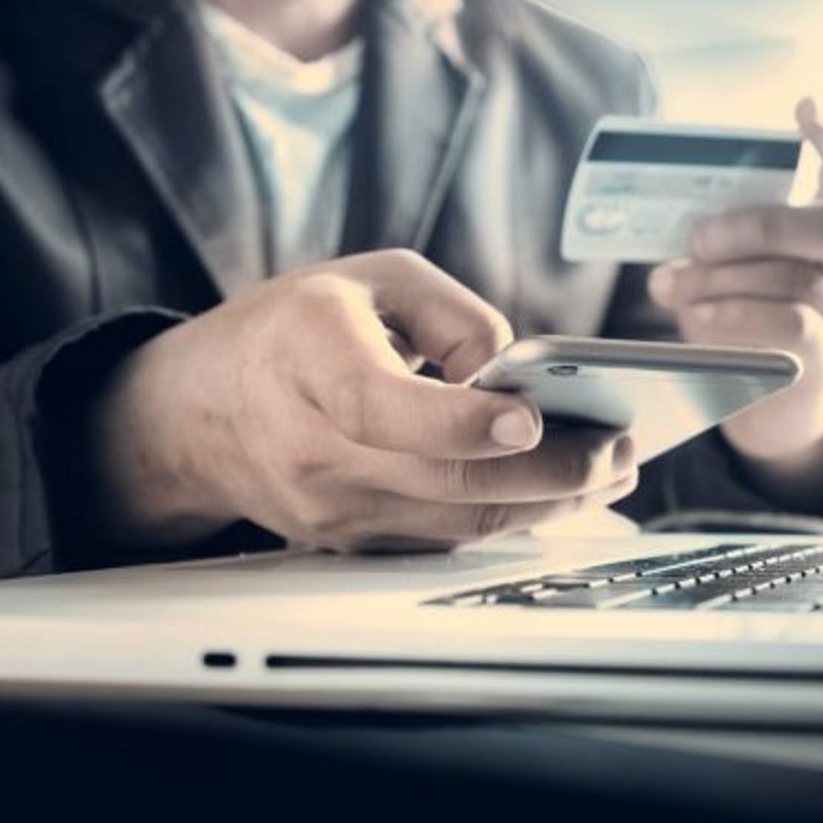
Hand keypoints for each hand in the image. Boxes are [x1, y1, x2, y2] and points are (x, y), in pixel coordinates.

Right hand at [89, 250, 637, 551]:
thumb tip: (520, 376)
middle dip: (554, 473)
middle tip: (621, 449)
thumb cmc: (293, 331)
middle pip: (447, 483)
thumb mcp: (372, 279)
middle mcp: (313, 449)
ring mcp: (333, 510)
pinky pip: (449, 538)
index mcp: (306, 360)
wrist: (201, 415)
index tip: (531, 420)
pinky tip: (563, 495)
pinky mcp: (354, 542)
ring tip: (612, 470)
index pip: (381, 409)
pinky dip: (515, 519)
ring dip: (551, 503)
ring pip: (461, 524)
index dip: (462, 422)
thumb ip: (455, 315)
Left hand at [647, 99, 822, 499]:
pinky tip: (700, 318)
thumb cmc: (756, 320)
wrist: (779, 407)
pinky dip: (738, 316)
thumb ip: (723, 244)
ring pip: (797, 279)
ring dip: (724, 280)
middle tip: (698, 238)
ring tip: (673, 287)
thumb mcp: (744, 270)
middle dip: (756, 226)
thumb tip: (675, 241)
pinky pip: (792, 326)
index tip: (806, 109)